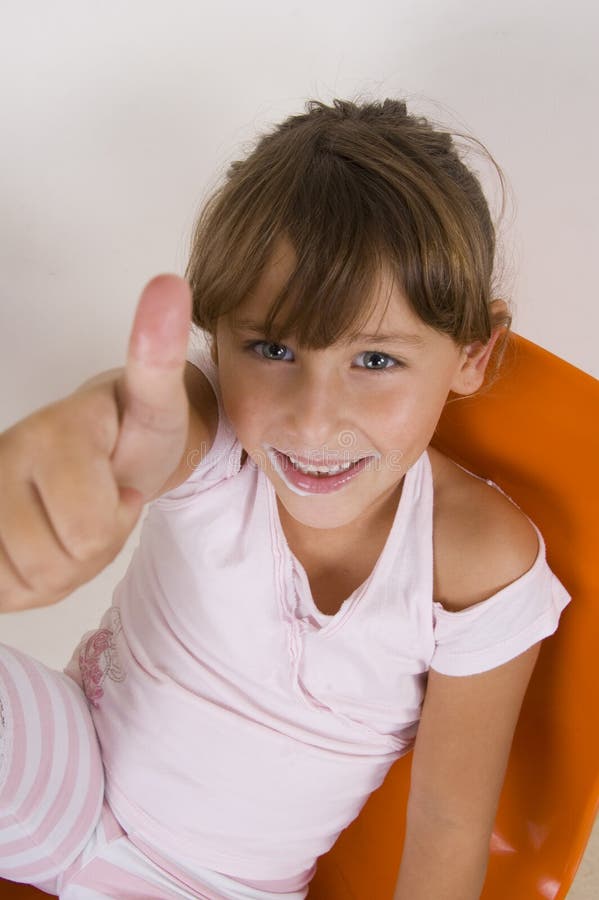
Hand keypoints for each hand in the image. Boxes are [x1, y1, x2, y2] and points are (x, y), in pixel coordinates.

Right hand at [0, 274, 191, 611]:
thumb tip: (167, 283)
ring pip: (26, 582)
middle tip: (94, 504)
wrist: (98, 449)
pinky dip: (28, 581)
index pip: (90, 528)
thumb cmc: (131, 433)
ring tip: (69, 518)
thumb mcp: (158, 403)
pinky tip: (39, 537)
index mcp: (48, 432)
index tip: (114, 478)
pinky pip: (2, 592)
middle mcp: (1, 459)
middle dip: (88, 545)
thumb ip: (157, 354)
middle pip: (56, 562)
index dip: (114, 515)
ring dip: (60, 565)